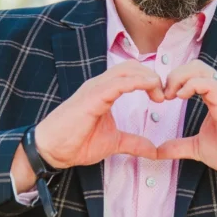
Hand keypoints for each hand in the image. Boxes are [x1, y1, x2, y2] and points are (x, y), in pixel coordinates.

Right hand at [11, 62, 163, 191]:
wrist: (52, 150)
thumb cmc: (75, 142)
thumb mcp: (113, 142)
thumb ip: (133, 143)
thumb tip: (153, 150)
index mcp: (104, 91)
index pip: (131, 74)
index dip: (150, 80)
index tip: (163, 97)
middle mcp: (99, 85)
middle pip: (132, 66)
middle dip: (152, 76)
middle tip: (164, 95)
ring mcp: (95, 88)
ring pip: (127, 70)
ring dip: (148, 78)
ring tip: (160, 93)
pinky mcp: (92, 97)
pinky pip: (118, 83)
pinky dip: (137, 82)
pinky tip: (150, 88)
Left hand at [156, 61, 216, 180]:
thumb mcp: (197, 147)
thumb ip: (179, 146)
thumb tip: (159, 151)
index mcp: (214, 95)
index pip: (193, 73)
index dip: (174, 80)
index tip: (163, 98)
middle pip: (194, 65)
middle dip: (174, 75)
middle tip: (164, 95)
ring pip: (198, 68)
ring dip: (179, 78)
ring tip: (170, 95)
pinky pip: (206, 81)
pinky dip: (189, 85)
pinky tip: (180, 97)